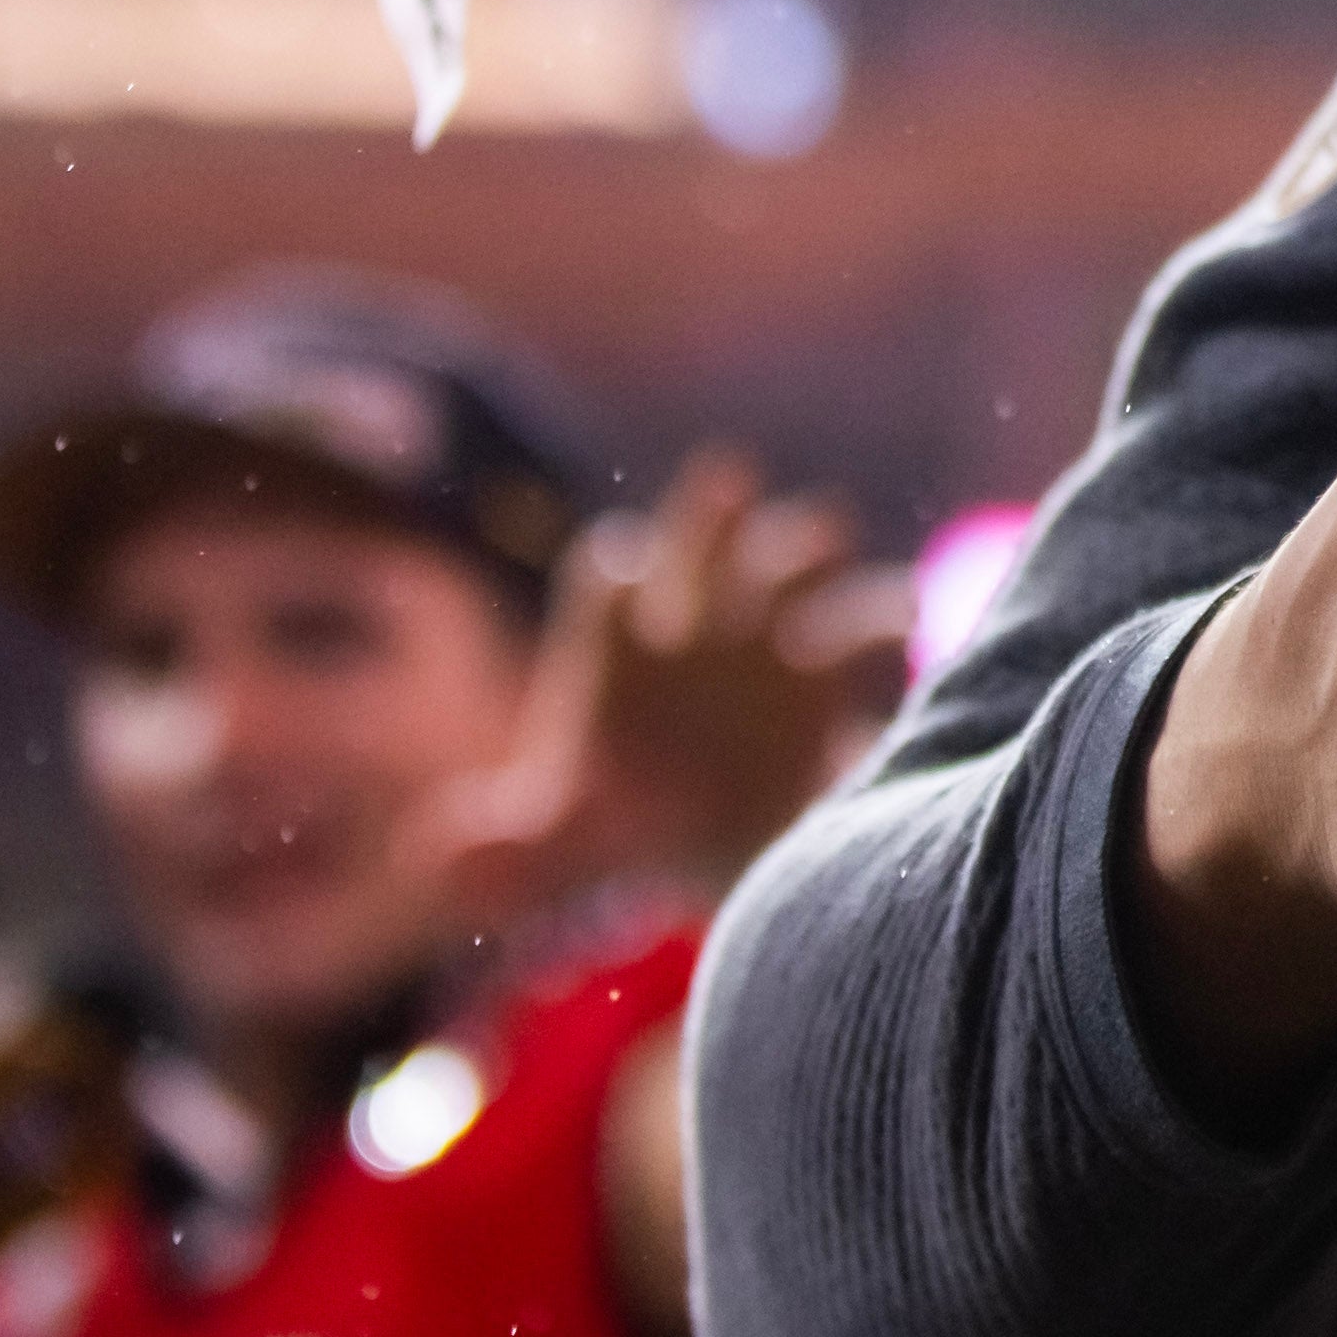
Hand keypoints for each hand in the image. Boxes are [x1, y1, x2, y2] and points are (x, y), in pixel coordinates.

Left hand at [446, 446, 903, 907]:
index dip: (616, 577)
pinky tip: (903, 638)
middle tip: (728, 478)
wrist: (730, 849)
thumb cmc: (631, 823)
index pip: (610, 576)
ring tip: (824, 556)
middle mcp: (692, 615)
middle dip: (713, 508)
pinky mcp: (829, 663)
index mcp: (618, 639)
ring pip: (793, 560)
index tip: (626, 572)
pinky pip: (869, 624)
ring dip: (809, 550)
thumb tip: (433, 858)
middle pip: (702, 532)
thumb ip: (515, 852)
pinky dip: (887, 622)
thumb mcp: (571, 843)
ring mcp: (763, 630)